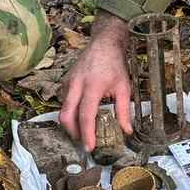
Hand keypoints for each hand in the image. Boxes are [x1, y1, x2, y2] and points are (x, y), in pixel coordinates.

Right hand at [59, 13, 133, 150]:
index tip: (90, 147)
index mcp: (93, 86)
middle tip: (84, 141)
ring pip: (63, 110)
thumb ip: (124, 110)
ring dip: (71, 124)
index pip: (86, 115)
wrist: (104, 42)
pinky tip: (81, 115)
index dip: (87, 134)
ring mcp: (68, 82)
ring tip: (84, 130)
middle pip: (66, 116)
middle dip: (74, 133)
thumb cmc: (115, 63)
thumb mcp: (124, 87)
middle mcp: (77, 84)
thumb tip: (126, 130)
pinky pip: (64, 102)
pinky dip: (70, 112)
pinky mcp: (65, 81)